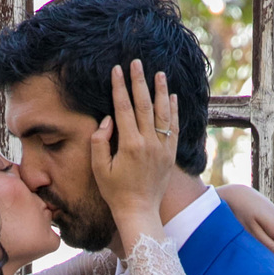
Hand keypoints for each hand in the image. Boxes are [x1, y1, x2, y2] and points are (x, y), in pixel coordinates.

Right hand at [90, 63, 178, 244]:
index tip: (117, 70)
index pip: (124, 108)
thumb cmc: (115, 192)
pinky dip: (174, 111)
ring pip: (163, 113)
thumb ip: (100, 142)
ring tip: (159, 73)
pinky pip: (174, 128)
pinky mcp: (170, 154)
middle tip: (137, 63)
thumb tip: (108, 120)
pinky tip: (173, 97)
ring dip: (161, 91)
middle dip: (139, 81)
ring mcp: (162, 148)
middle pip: (144, 104)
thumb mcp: (99, 169)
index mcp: (129, 145)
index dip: (119, 87)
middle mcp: (148, 143)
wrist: (139, 211)